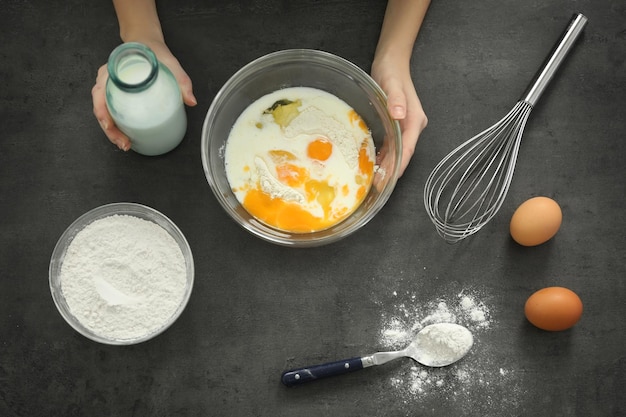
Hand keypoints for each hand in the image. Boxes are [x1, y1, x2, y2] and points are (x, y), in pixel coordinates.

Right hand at [91, 40, 196, 150]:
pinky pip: (110, 110)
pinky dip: (115, 125)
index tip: (111, 126)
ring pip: (104, 112)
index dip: (103, 112)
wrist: (147, 44)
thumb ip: (182, 81)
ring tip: (125, 143)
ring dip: (112, 131)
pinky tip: (125, 135)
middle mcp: (106, 79)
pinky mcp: (115, 94)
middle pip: (100, 108)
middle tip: (124, 143)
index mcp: (112, 71)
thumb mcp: (170, 64)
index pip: (100, 93)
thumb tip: (191, 101)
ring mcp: (109, 87)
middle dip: (109, 130)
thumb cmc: (153, 52)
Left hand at [371, 58, 426, 176]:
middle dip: (392, 169)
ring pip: (398, 150)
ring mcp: (405, 126)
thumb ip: (396, 99)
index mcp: (414, 120)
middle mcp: (412, 126)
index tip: (388, 179)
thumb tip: (399, 115)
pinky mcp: (397, 124)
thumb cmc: (392, 71)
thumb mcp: (392, 84)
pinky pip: (392, 143)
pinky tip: (373, 161)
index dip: (398, 165)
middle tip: (377, 185)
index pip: (408, 149)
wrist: (393, 61)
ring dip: (388, 164)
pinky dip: (384, 154)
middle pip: (403, 153)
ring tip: (374, 178)